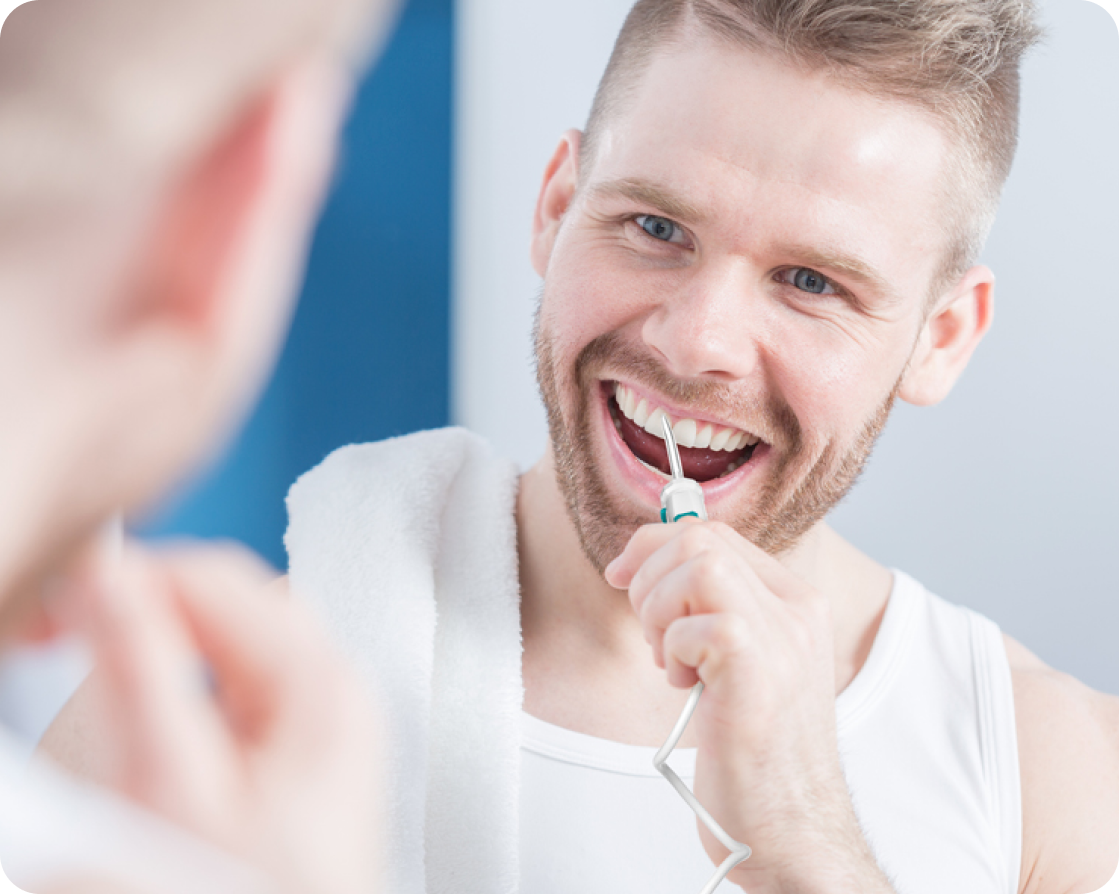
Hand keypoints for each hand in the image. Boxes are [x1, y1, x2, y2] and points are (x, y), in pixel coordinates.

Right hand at [60, 539, 381, 893]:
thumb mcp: (176, 791)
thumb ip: (141, 672)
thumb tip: (107, 575)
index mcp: (319, 683)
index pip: (214, 579)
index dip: (126, 579)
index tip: (51, 608)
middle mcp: (334, 690)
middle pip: (228, 602)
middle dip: (141, 610)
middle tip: (59, 639)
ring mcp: (323, 722)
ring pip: (228, 642)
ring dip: (160, 649)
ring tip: (102, 691)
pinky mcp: (303, 756)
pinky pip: (236, 690)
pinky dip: (183, 692)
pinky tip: (150, 728)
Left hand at [605, 521, 891, 893]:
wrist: (793, 827)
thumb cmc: (755, 750)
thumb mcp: (741, 661)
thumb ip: (712, 609)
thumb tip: (646, 559)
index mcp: (796, 602)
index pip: (714, 532)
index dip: (653, 545)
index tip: (621, 577)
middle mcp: (798, 612)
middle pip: (698, 539)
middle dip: (649, 579)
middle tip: (653, 636)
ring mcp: (784, 641)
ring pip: (698, 565)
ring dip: (659, 611)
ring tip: (671, 662)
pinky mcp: (759, 676)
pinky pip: (695, 626)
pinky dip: (672, 651)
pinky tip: (686, 687)